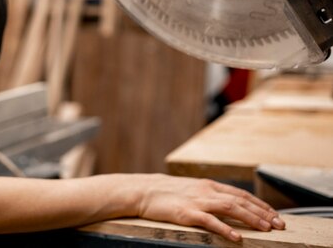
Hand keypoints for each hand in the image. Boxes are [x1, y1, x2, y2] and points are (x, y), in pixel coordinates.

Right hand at [135, 174, 284, 241]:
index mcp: (208, 185)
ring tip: (266, 229)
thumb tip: (228, 205)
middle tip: (279, 225)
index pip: (240, 194)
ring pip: (230, 208)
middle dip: (262, 213)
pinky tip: (237, 237)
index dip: (260, 204)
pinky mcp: (186, 213)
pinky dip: (225, 229)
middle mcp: (206, 191)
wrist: (143, 191)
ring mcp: (197, 201)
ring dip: (251, 218)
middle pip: (240, 200)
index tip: (275, 215)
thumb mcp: (191, 189)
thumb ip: (209, 195)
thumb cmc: (166, 193)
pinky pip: (210, 221)